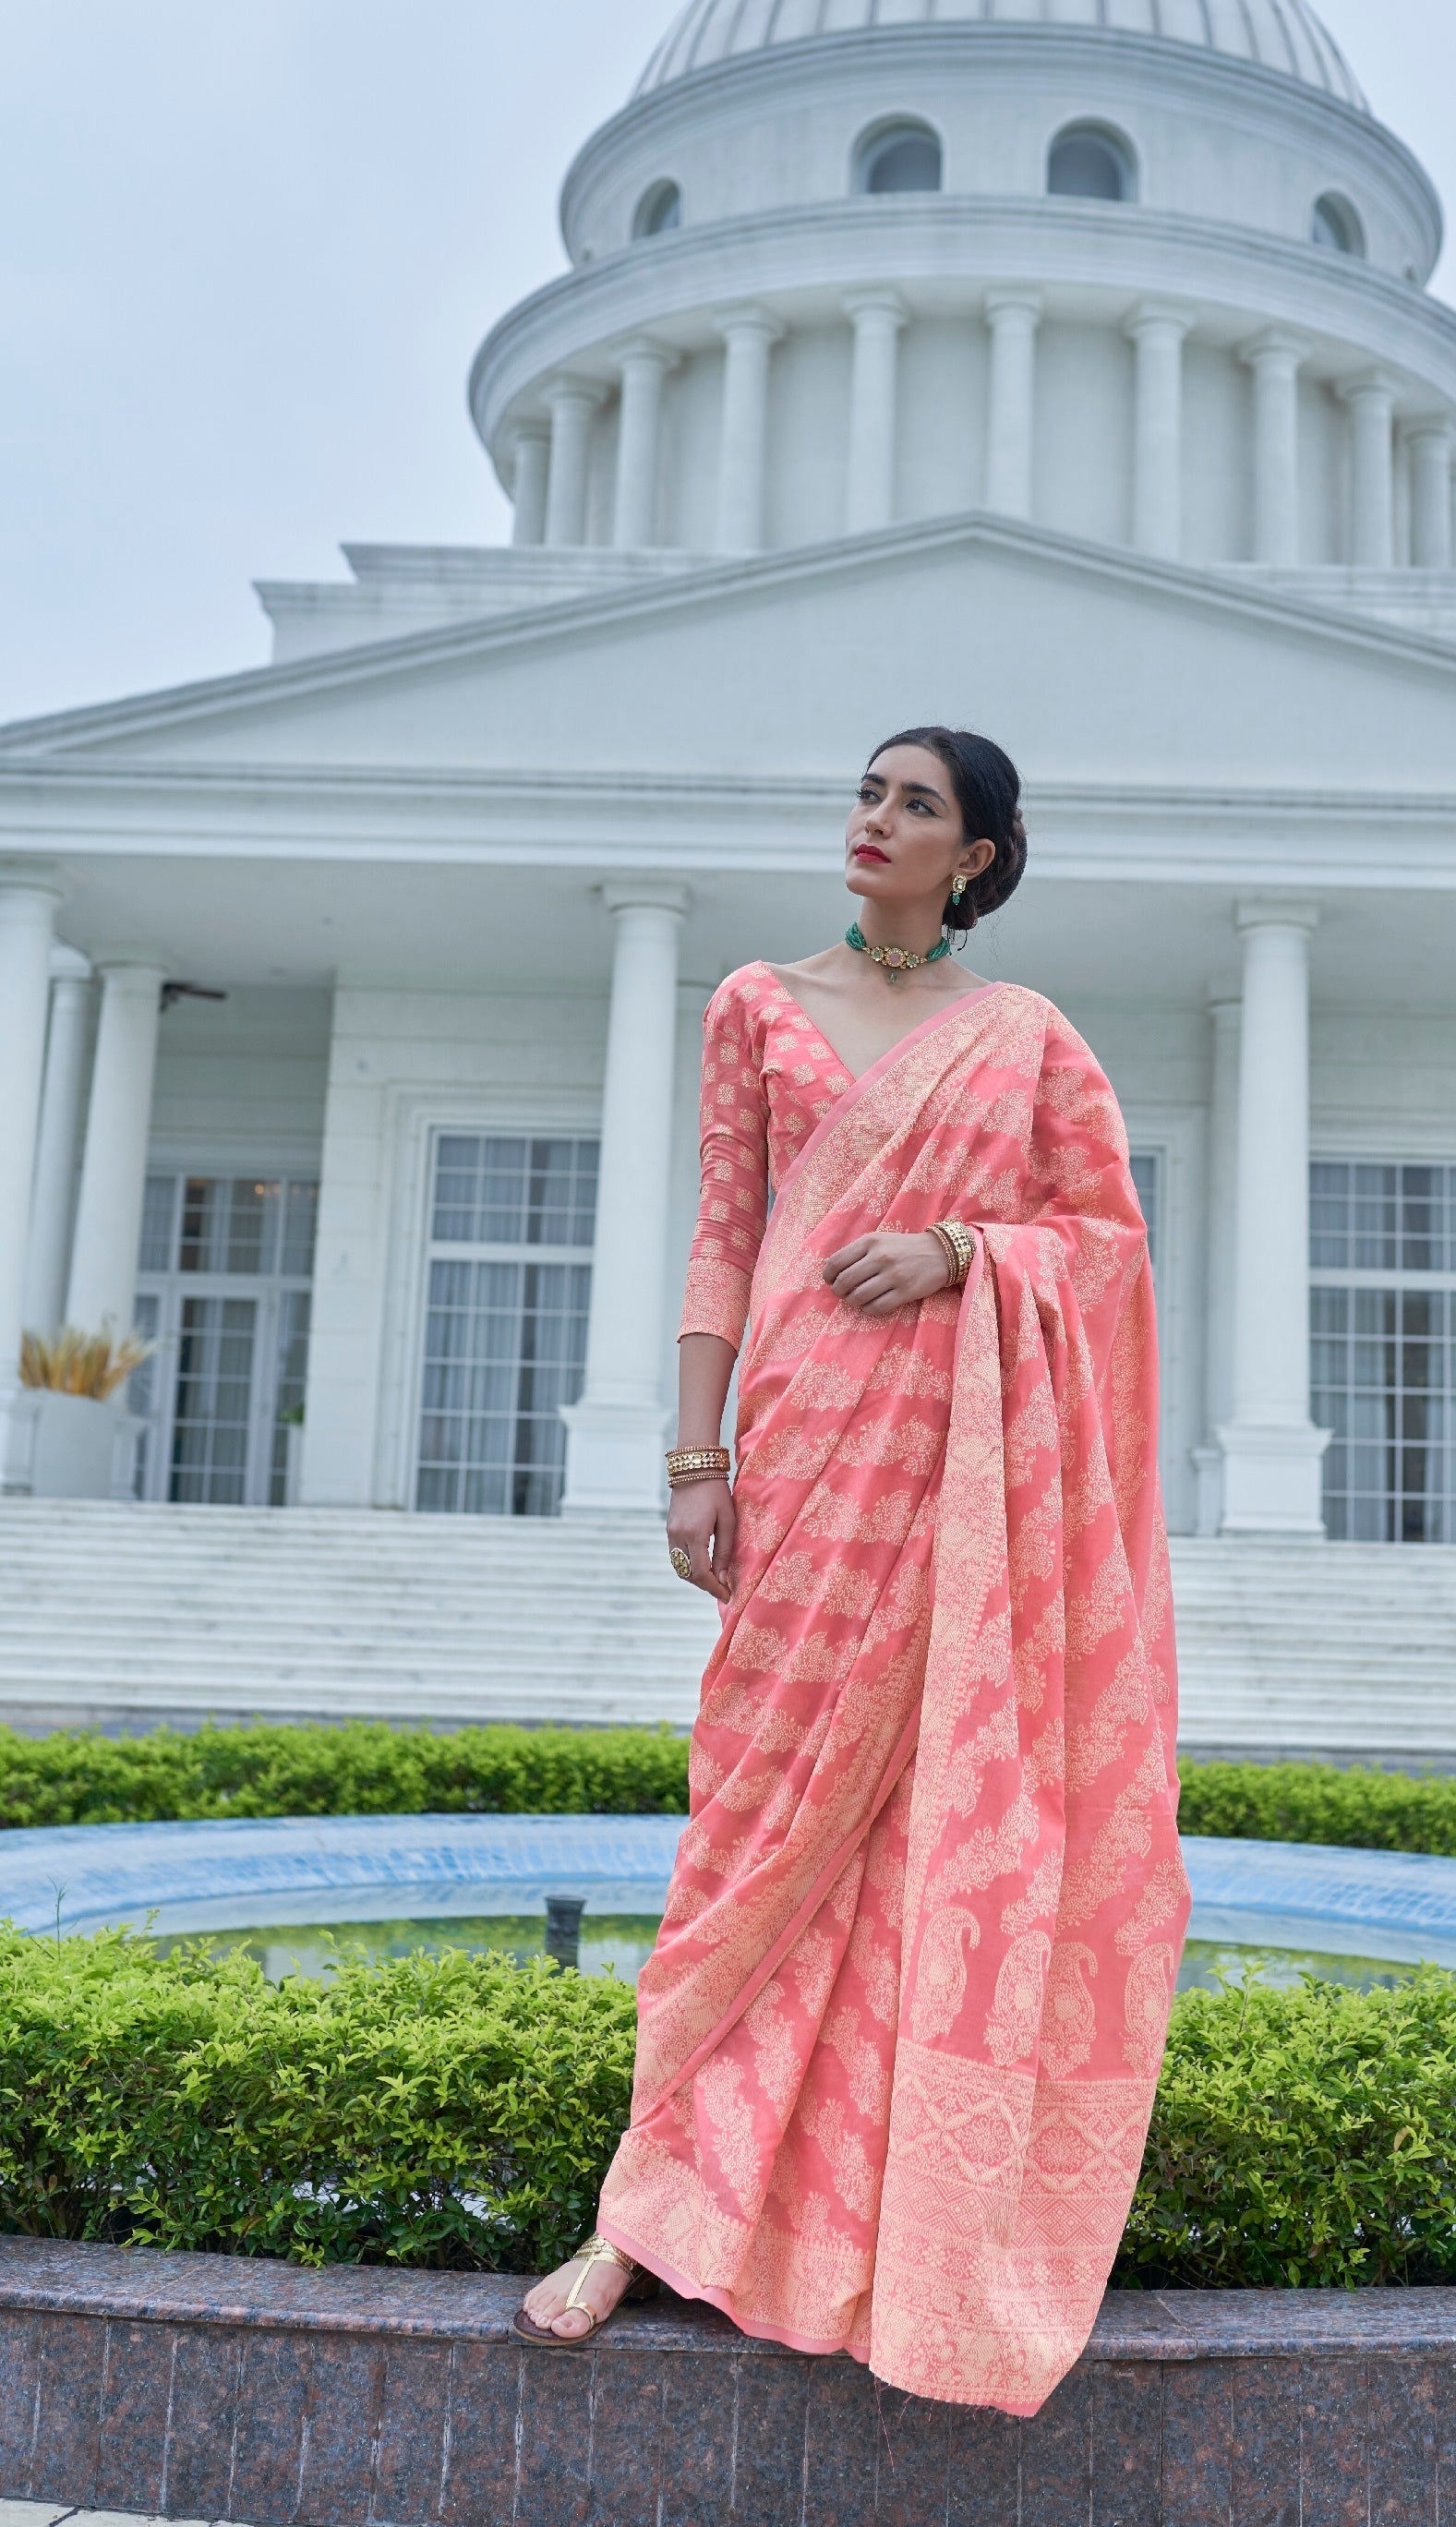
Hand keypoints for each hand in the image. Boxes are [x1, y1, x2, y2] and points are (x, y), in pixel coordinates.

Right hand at [666, 1476, 734, 1601]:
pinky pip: (676, 1556)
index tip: (727, 1596)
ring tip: (714, 1579)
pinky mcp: (669, 1529)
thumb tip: (722, 1578)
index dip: (714, 1588)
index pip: (701, 1573)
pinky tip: (702, 1565)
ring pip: (680, 1567)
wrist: (694, 1468)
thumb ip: (724, 1551)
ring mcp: (671, 1533)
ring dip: (696, 1577)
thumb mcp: (728, 1521)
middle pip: (688, 1574)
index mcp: (694, 1534)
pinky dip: (688, 1565)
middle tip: (723, 1589)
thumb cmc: (717, 1492)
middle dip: (705, 1585)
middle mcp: (678, 1536)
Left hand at [823, 1229, 958, 1315]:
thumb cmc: (904, 1247)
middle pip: (845, 1281)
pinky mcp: (905, 1292)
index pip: (836, 1261)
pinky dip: (867, 1309)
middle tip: (842, 1293)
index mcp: (870, 1242)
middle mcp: (880, 1257)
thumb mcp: (879, 1240)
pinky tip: (869, 1305)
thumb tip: (832, 1270)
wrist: (940, 1253)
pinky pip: (876, 1307)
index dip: (828, 1275)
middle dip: (838, 1291)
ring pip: (858, 1297)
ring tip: (855, 1299)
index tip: (830, 1280)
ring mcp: (893, 1275)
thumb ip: (857, 1252)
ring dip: (852, 1302)